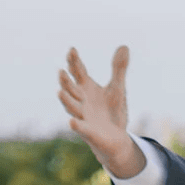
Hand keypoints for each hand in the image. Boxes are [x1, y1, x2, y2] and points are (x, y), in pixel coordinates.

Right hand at [57, 46, 145, 178]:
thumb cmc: (112, 111)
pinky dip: (77, 125)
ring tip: (60, 92)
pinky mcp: (89, 132)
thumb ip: (118, 68)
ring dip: (66, 100)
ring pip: (71, 107)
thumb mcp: (117, 88)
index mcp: (86, 88)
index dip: (74, 62)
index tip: (72, 50)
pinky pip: (81, 128)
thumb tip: (124, 46)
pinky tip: (72, 122)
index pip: (78, 72)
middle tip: (62, 71)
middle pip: (71, 89)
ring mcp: (83, 116)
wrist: (116, 138)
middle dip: (66, 81)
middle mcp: (81, 101)